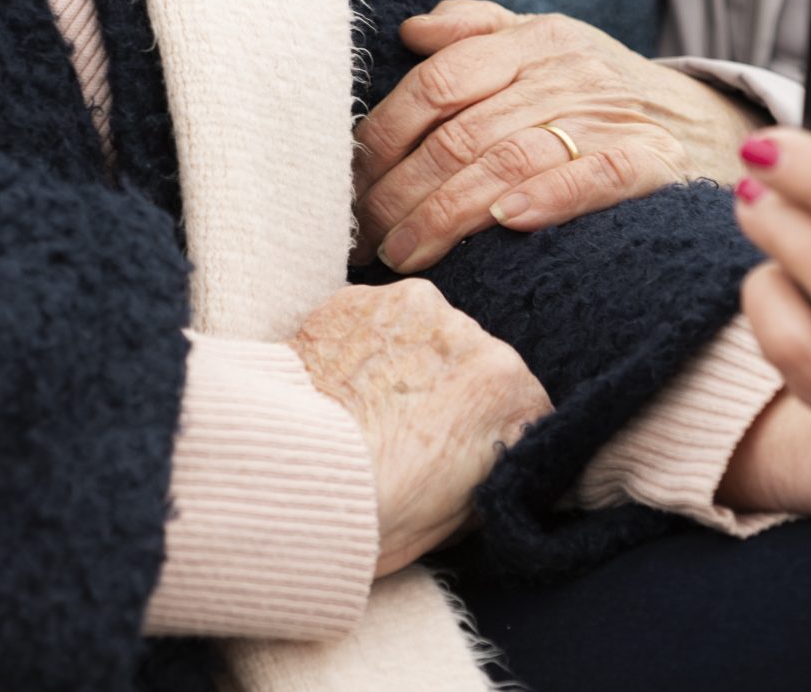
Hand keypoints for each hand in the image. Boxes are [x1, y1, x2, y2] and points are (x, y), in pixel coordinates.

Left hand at [287, 280, 552, 575]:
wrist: (288, 477)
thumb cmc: (374, 512)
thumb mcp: (463, 512)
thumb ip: (494, 465)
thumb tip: (499, 457)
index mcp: (504, 387)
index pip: (522, 402)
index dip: (494, 428)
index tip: (467, 447)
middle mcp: (467, 331)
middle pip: (473, 359)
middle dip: (450, 388)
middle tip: (411, 429)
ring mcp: (409, 307)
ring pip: (425, 330)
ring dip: (409, 358)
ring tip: (371, 404)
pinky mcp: (356, 297)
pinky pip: (377, 319)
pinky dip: (366, 344)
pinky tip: (343, 382)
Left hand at [356, 0, 756, 271]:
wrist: (708, 121)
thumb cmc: (603, 90)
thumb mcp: (546, 44)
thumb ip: (478, 31)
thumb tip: (411, 30)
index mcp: (532, 40)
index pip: (438, 82)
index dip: (384, 135)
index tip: (348, 182)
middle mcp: (566, 73)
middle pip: (463, 132)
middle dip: (402, 190)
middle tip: (364, 236)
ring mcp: (609, 115)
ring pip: (510, 160)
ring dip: (448, 212)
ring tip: (405, 252)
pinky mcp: (651, 161)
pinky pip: (594, 176)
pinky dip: (548, 197)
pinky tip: (504, 223)